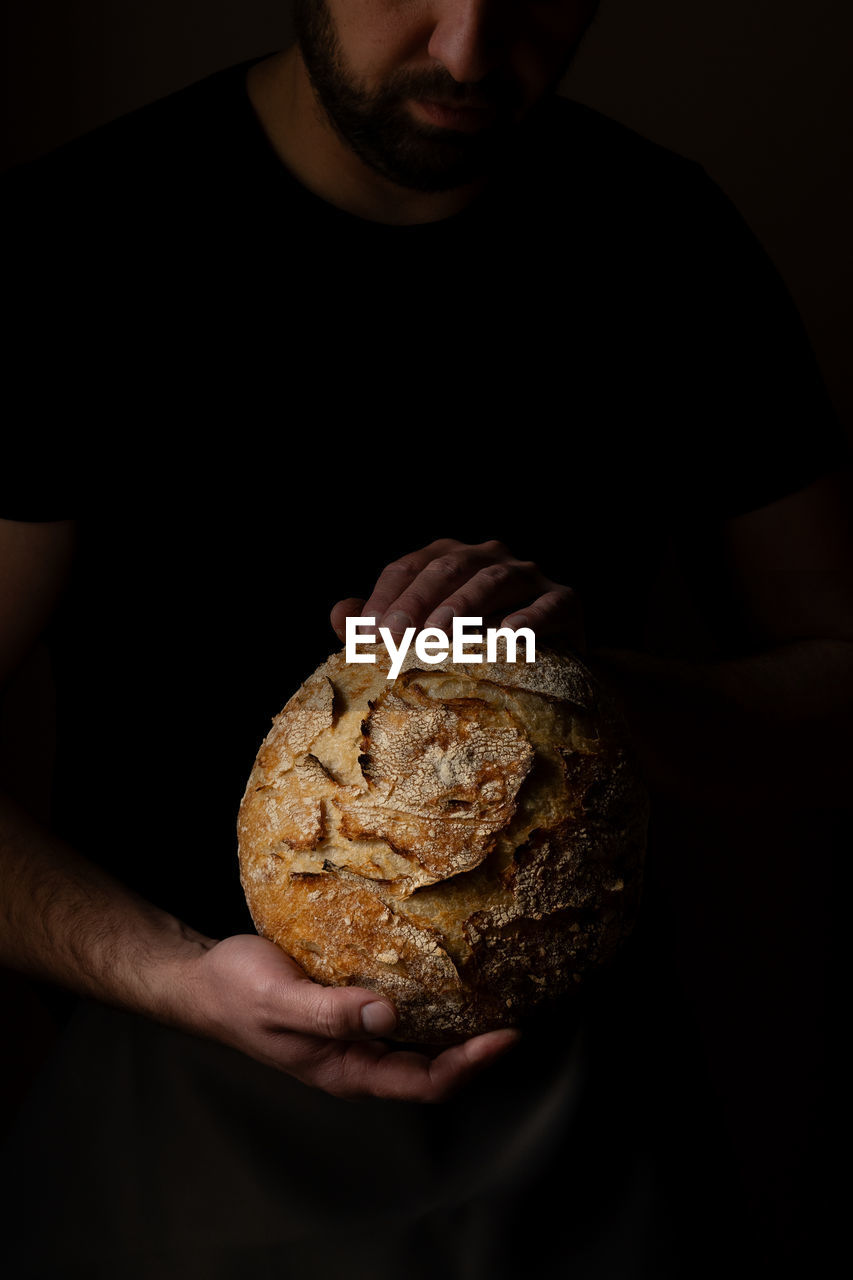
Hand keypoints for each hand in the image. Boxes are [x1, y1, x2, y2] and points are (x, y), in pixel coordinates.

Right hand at [182, 934, 520, 1101]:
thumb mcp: (280, 1001)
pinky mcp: (349, 1009)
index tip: (508, 1035)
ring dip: (458, 1027)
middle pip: (432, 1068)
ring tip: (495, 995)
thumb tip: (387, 1012)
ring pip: (420, 1042)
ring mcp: (354, 1037)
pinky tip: (444, 973)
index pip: (424, 1082)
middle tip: (518, 1012)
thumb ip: (331, 1011)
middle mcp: (357, 1059)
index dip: (470, 1065)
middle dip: (478, 1049)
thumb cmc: (236, 993)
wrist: (202, 981)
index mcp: (345, 1070)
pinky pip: (401, 1013)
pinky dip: (430, 1001)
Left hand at [330, 538, 584, 651]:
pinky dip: (528, 618)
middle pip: (448, 567)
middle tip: (393, 636)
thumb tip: (339, 616)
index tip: (364, 634)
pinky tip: (508, 635)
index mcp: (451, 558)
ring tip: (437, 637)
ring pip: (494, 579)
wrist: (547, 661)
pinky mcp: (565, 600)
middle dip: (416, 601)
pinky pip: (548, 605)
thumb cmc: (474, 644)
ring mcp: (530, 576)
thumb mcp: (424, 634)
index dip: (384, 597)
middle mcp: (490, 557)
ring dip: (463, 606)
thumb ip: (378, 624)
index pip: (409, 567)